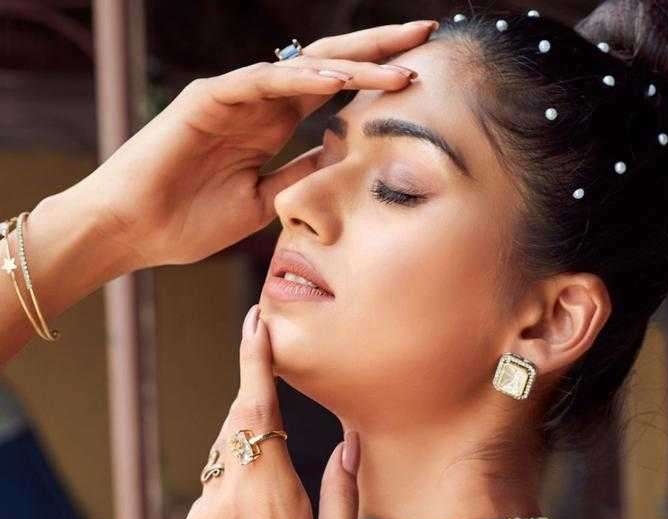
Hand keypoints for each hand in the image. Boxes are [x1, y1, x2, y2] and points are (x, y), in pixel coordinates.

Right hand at [79, 20, 435, 271]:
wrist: (134, 230)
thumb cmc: (189, 221)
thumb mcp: (263, 203)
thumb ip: (298, 175)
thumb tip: (339, 160)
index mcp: (272, 125)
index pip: (334, 91)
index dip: (376, 81)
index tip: (423, 76)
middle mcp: (258, 101)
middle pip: (328, 64)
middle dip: (379, 51)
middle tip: (428, 33)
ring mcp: (234, 95)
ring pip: (302, 67)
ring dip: (353, 65)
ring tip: (400, 64)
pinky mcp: (208, 98)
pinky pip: (261, 80)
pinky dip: (300, 79)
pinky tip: (338, 79)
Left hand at [171, 304, 359, 518]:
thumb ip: (342, 496)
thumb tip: (351, 445)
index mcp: (270, 499)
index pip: (257, 410)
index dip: (255, 360)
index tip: (255, 321)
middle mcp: (224, 501)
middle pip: (235, 431)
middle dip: (253, 408)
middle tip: (273, 395)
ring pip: (220, 468)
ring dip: (245, 462)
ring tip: (276, 503)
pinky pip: (207, 503)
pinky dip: (230, 500)